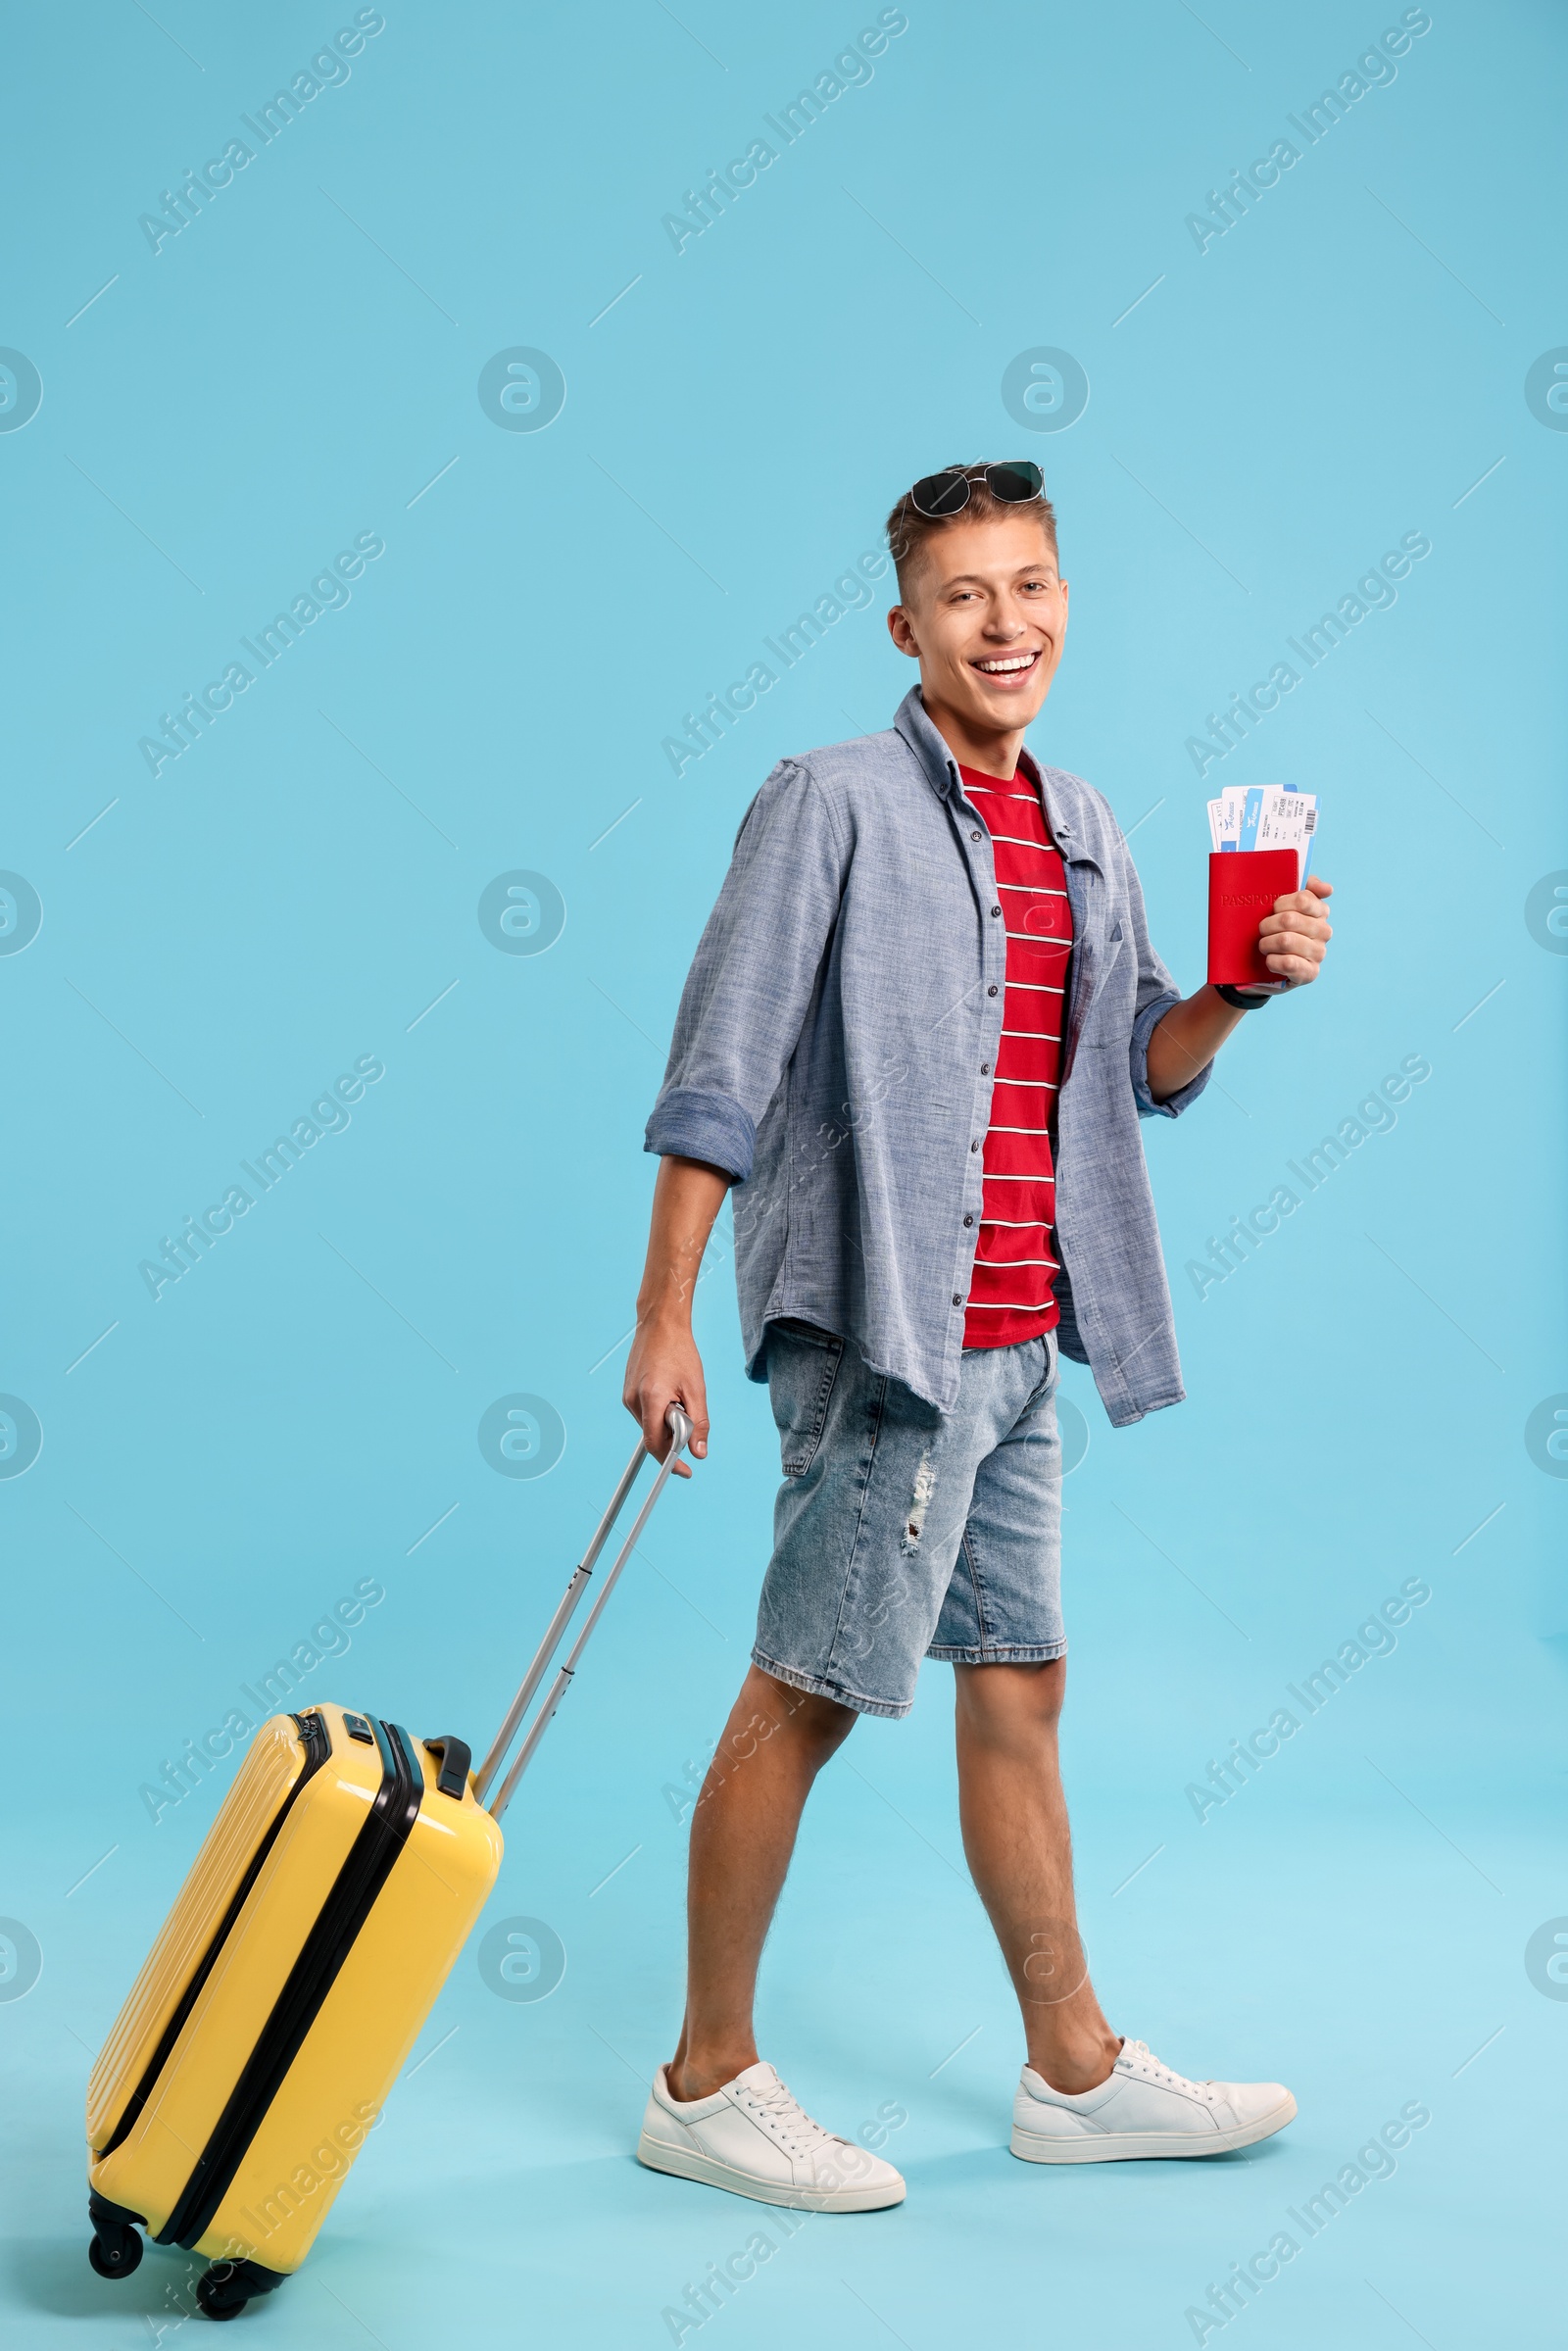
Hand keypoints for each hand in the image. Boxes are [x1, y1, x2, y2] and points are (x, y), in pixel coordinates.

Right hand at [623, 1314, 708, 1476]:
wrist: (660, 1325)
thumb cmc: (679, 1352)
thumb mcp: (696, 1389)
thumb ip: (698, 1423)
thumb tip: (699, 1452)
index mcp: (651, 1399)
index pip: (656, 1445)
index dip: (671, 1462)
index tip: (685, 1471)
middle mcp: (633, 1400)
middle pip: (653, 1435)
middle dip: (673, 1435)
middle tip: (689, 1411)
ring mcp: (627, 1396)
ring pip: (649, 1424)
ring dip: (667, 1421)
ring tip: (679, 1394)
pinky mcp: (627, 1392)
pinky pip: (645, 1413)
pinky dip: (659, 1411)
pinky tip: (669, 1391)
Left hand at [1258, 873, 1332, 986]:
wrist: (1264, 964)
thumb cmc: (1275, 929)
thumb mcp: (1284, 903)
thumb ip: (1304, 886)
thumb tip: (1327, 889)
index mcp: (1320, 910)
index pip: (1302, 898)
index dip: (1280, 903)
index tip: (1273, 909)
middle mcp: (1324, 931)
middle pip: (1289, 920)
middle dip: (1267, 925)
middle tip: (1262, 931)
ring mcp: (1319, 953)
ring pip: (1285, 941)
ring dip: (1267, 943)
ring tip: (1264, 946)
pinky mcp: (1310, 973)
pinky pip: (1288, 963)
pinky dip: (1272, 961)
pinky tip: (1270, 960)